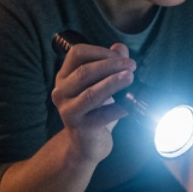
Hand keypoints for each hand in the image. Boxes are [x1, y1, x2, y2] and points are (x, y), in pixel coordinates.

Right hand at [51, 41, 132, 163]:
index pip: (77, 54)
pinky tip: (130, 106)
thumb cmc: (96, 109)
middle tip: (132, 66)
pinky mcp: (79, 127)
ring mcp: (67, 110)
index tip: (121, 57)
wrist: (88, 143)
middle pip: (84, 72)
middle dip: (111, 66)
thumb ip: (110, 64)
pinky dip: (118, 108)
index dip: (100, 51)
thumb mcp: (102, 83)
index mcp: (64, 76)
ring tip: (130, 77)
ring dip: (113, 83)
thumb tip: (120, 48)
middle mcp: (61, 91)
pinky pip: (102, 115)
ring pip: (90, 93)